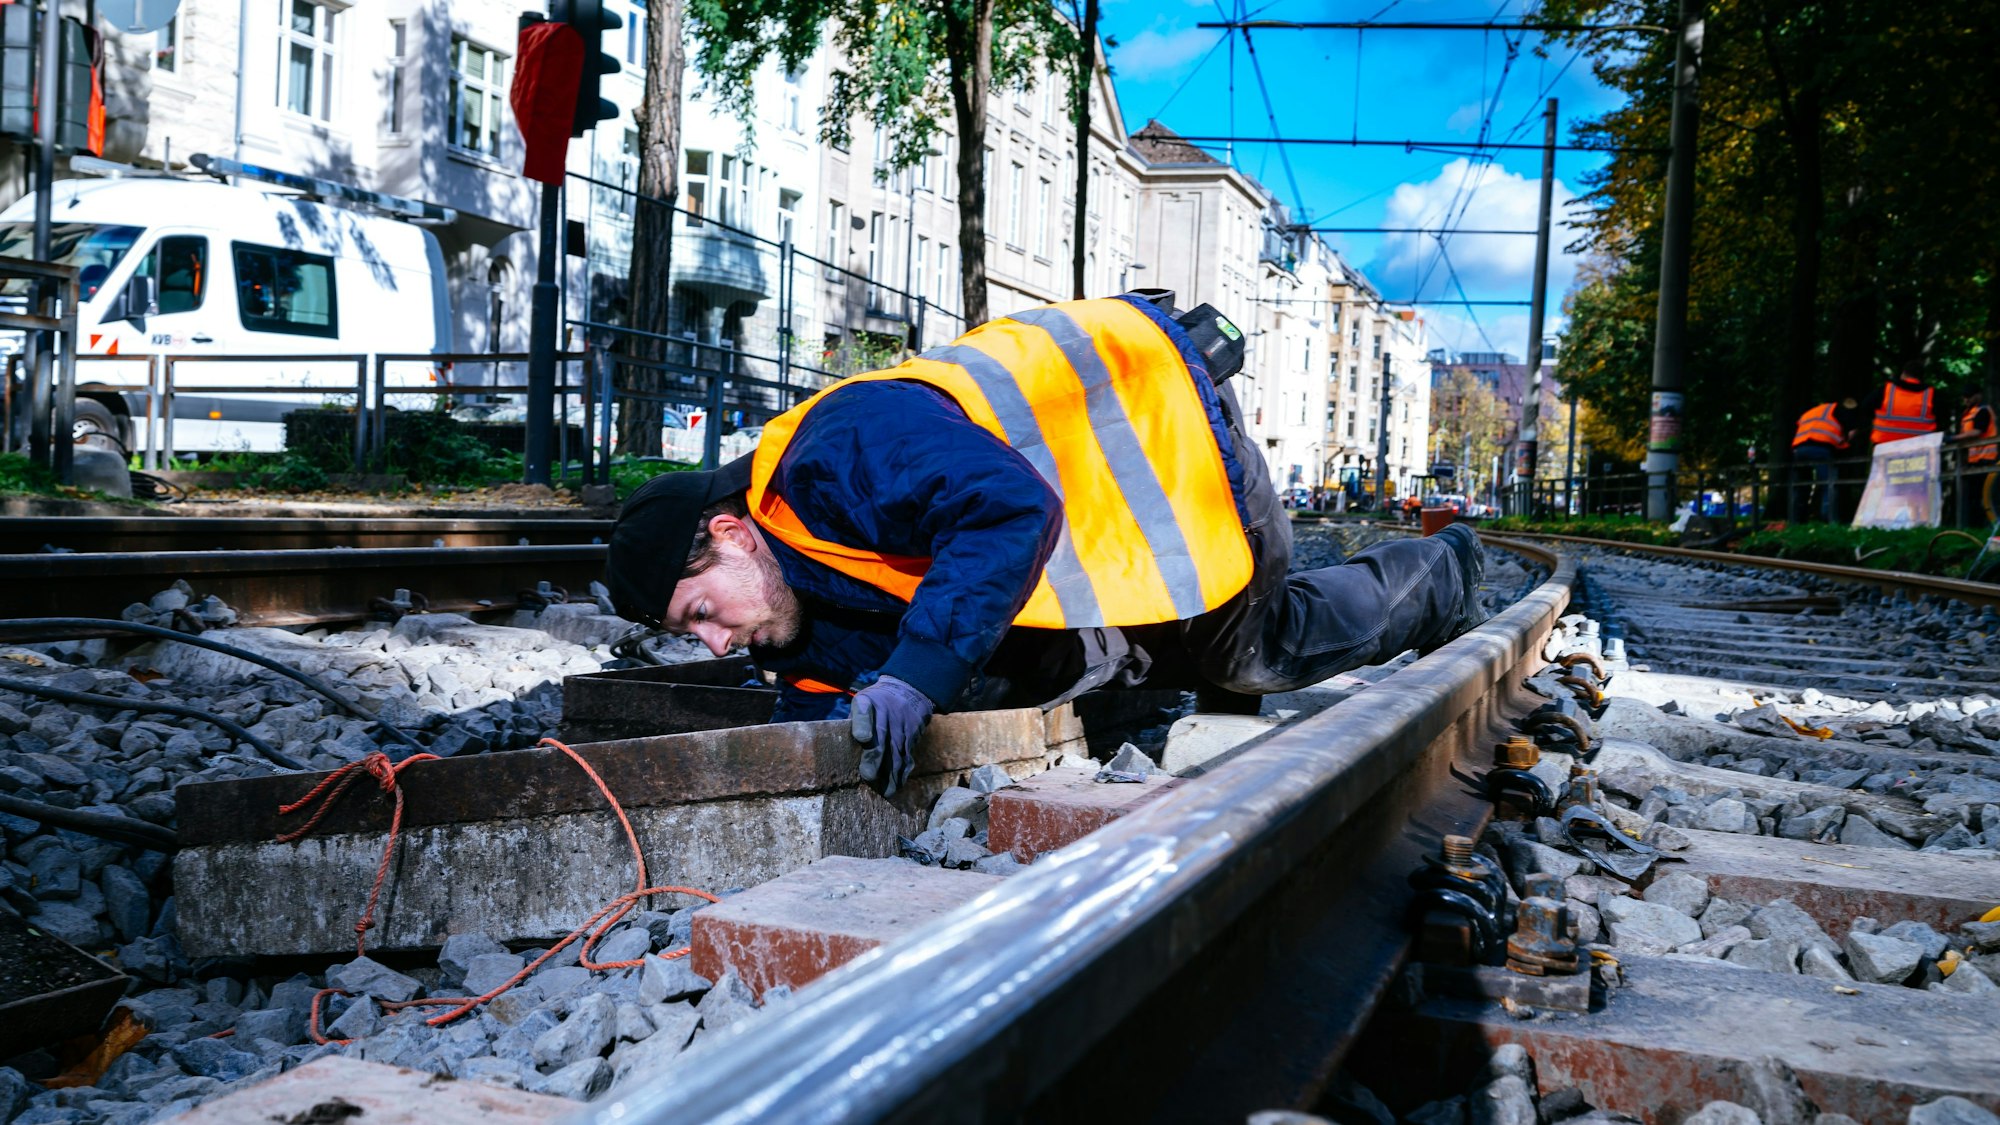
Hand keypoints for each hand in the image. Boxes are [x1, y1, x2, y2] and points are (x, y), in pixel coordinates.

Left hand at [850, 675, 933, 797]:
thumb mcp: (863, 700)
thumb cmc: (878, 702)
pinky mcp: (912, 738)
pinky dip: (902, 774)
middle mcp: (887, 716)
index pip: (865, 712)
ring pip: (896, 753)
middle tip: (868, 776)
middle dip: (875, 759)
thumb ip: (855, 720)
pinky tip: (896, 787)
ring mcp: (902, 728)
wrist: (909, 691)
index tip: (862, 738)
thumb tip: (845, 747)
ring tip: (883, 791)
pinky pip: (907, 758)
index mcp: (868, 703)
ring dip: (890, 774)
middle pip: (882, 740)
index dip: (864, 725)